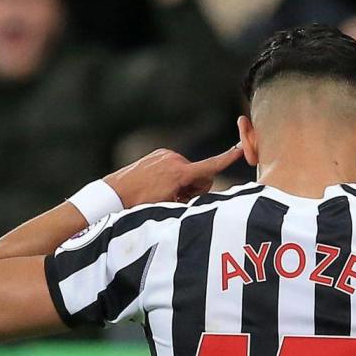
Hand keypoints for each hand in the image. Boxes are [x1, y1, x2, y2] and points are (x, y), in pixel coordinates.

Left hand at [103, 144, 243, 206]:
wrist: (115, 193)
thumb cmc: (141, 204)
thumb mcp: (169, 207)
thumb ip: (189, 201)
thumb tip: (200, 197)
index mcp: (179, 172)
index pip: (209, 166)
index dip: (228, 159)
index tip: (241, 149)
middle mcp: (174, 159)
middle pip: (199, 175)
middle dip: (193, 188)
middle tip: (177, 199)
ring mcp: (166, 154)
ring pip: (187, 172)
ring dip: (181, 183)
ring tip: (163, 193)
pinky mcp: (159, 153)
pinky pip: (175, 165)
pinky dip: (172, 176)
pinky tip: (157, 185)